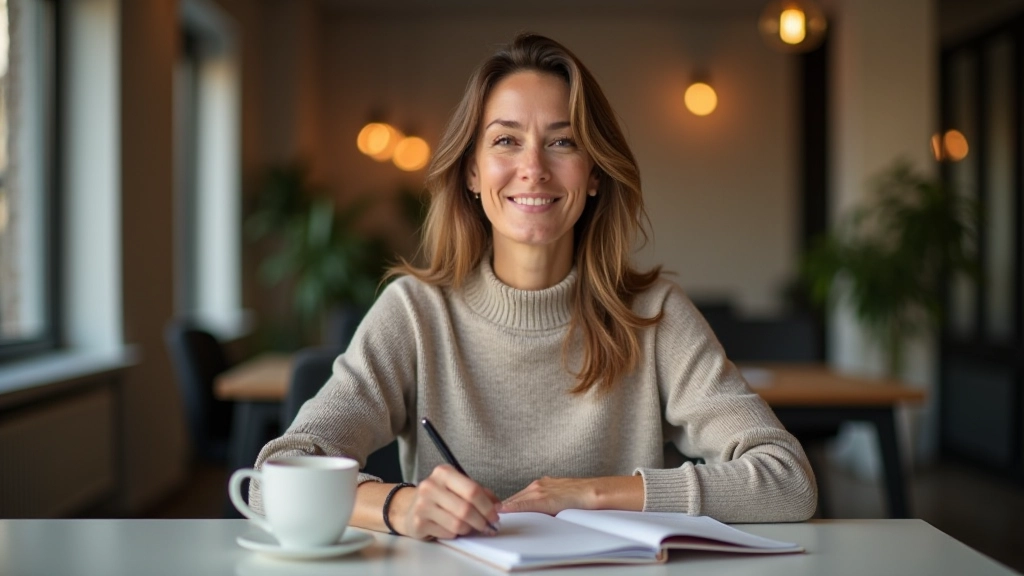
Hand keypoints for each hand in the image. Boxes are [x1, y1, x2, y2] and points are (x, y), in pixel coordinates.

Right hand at [391, 464, 500, 539]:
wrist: (409, 508)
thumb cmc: (440, 497)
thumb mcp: (458, 487)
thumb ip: (480, 493)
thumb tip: (498, 506)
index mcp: (444, 472)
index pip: (472, 490)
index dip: (487, 506)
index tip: (495, 515)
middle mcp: (430, 486)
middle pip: (466, 509)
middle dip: (482, 520)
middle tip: (488, 526)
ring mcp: (422, 505)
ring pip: (458, 524)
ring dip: (469, 529)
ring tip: (470, 527)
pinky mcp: (418, 522)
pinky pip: (447, 533)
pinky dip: (455, 533)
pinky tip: (452, 528)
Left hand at [500, 475, 644, 515]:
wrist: (593, 491)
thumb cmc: (579, 496)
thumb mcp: (557, 497)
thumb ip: (544, 503)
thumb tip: (533, 514)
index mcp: (540, 485)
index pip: (517, 497)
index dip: (505, 505)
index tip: (494, 512)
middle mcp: (537, 485)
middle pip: (513, 498)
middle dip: (500, 507)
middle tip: (485, 514)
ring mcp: (540, 490)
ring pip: (516, 500)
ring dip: (504, 508)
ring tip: (490, 516)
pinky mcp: (544, 497)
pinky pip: (524, 504)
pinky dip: (513, 508)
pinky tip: (503, 511)